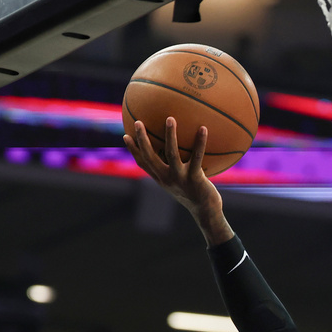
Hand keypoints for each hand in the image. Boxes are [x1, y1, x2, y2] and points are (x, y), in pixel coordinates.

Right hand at [123, 118, 231, 244]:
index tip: (126, 135)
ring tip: (170, 119)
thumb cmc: (195, 194)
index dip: (133, 150)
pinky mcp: (195, 178)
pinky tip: (203, 128)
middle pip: (150, 156)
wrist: (206, 211)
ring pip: (171, 153)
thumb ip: (176, 169)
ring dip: (170, 135)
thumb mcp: (181, 182)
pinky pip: (197, 157)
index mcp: (161, 178)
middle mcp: (167, 178)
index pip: (142, 163)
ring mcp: (180, 178)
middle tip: (138, 122)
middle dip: (142, 139)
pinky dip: (200, 142)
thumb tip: (179, 151)